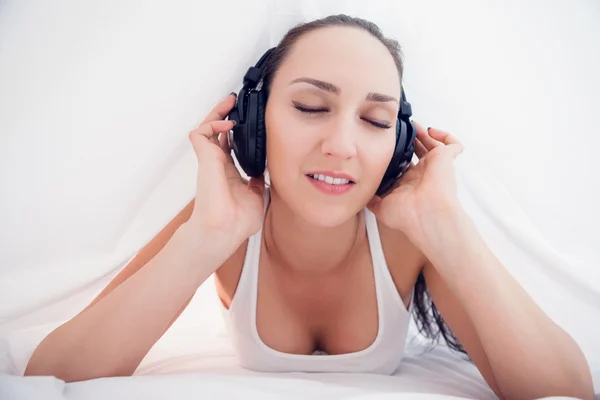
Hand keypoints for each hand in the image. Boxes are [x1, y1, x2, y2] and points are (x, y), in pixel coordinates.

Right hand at [186, 94, 264, 249]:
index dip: (237, 134)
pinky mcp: (205, 158)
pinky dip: (213, 123)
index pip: (230, 147)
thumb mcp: (257, 197)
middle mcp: (218, 165)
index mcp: (229, 174)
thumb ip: (259, 182)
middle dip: (226, 116)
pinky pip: (201, 133)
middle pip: (218, 133)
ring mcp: (210, 161)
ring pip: (207, 128)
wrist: (225, 229)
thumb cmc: (237, 222)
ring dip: (218, 113)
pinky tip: (227, 124)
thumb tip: (264, 173)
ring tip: (229, 102)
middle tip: (235, 103)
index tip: (248, 124)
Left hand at [367, 122, 464, 242]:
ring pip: (432, 144)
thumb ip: (371, 198)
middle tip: (398, 131)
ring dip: (422, 133)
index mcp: (408, 183)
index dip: (395, 154)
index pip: (402, 164)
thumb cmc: (407, 215)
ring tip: (411, 125)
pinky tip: (431, 132)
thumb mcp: (380, 207)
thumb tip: (363, 194)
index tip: (386, 145)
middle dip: (409, 140)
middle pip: (416, 151)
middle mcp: (422, 174)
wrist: (426, 215)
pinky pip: (453, 144)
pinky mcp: (446, 159)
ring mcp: (435, 166)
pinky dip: (445, 136)